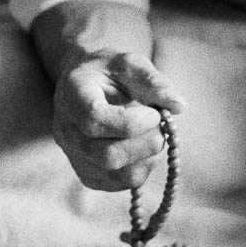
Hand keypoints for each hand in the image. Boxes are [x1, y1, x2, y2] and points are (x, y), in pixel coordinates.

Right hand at [52, 51, 184, 190]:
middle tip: (162, 125)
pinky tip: (143, 146)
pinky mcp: (87, 174)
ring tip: (154, 134)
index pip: (94, 119)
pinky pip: (120, 183)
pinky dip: (142, 167)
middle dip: (146, 144)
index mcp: (72, 95)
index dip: (131, 123)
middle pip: (106, 155)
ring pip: (117, 174)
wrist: (88, 84)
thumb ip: (152, 81)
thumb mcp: (130, 62)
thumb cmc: (110, 71)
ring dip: (148, 157)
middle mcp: (66, 130)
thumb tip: (179, 105)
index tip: (155, 113)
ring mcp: (74, 156)